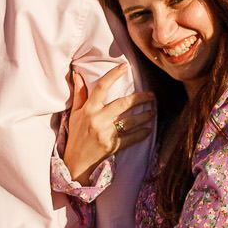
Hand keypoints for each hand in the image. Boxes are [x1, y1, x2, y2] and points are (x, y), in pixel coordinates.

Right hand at [63, 69, 156, 184]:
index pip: (101, 87)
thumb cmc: (76, 134)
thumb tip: (77, 74)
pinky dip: (142, 133)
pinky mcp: (113, 146)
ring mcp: (106, 133)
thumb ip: (79, 94)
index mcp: (89, 109)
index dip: (113, 75)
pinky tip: (148, 129)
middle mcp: (98, 119)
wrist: (76, 161)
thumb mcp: (75, 113)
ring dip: (145, 116)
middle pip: (123, 104)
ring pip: (131, 121)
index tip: (124, 66)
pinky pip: (132, 138)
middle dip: (140, 98)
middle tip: (152, 96)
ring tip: (153, 112)